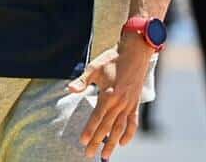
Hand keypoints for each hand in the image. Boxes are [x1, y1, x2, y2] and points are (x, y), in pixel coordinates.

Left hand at [67, 38, 152, 158]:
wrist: (134, 54)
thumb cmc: (111, 59)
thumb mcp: (93, 68)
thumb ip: (82, 81)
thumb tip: (69, 90)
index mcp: (108, 95)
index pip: (97, 118)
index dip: (90, 131)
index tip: (83, 142)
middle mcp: (120, 103)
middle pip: (107, 127)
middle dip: (98, 142)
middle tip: (90, 154)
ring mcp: (129, 105)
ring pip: (120, 129)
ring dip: (113, 143)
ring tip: (106, 155)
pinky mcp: (135, 104)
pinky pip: (133, 123)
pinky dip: (129, 134)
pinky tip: (123, 144)